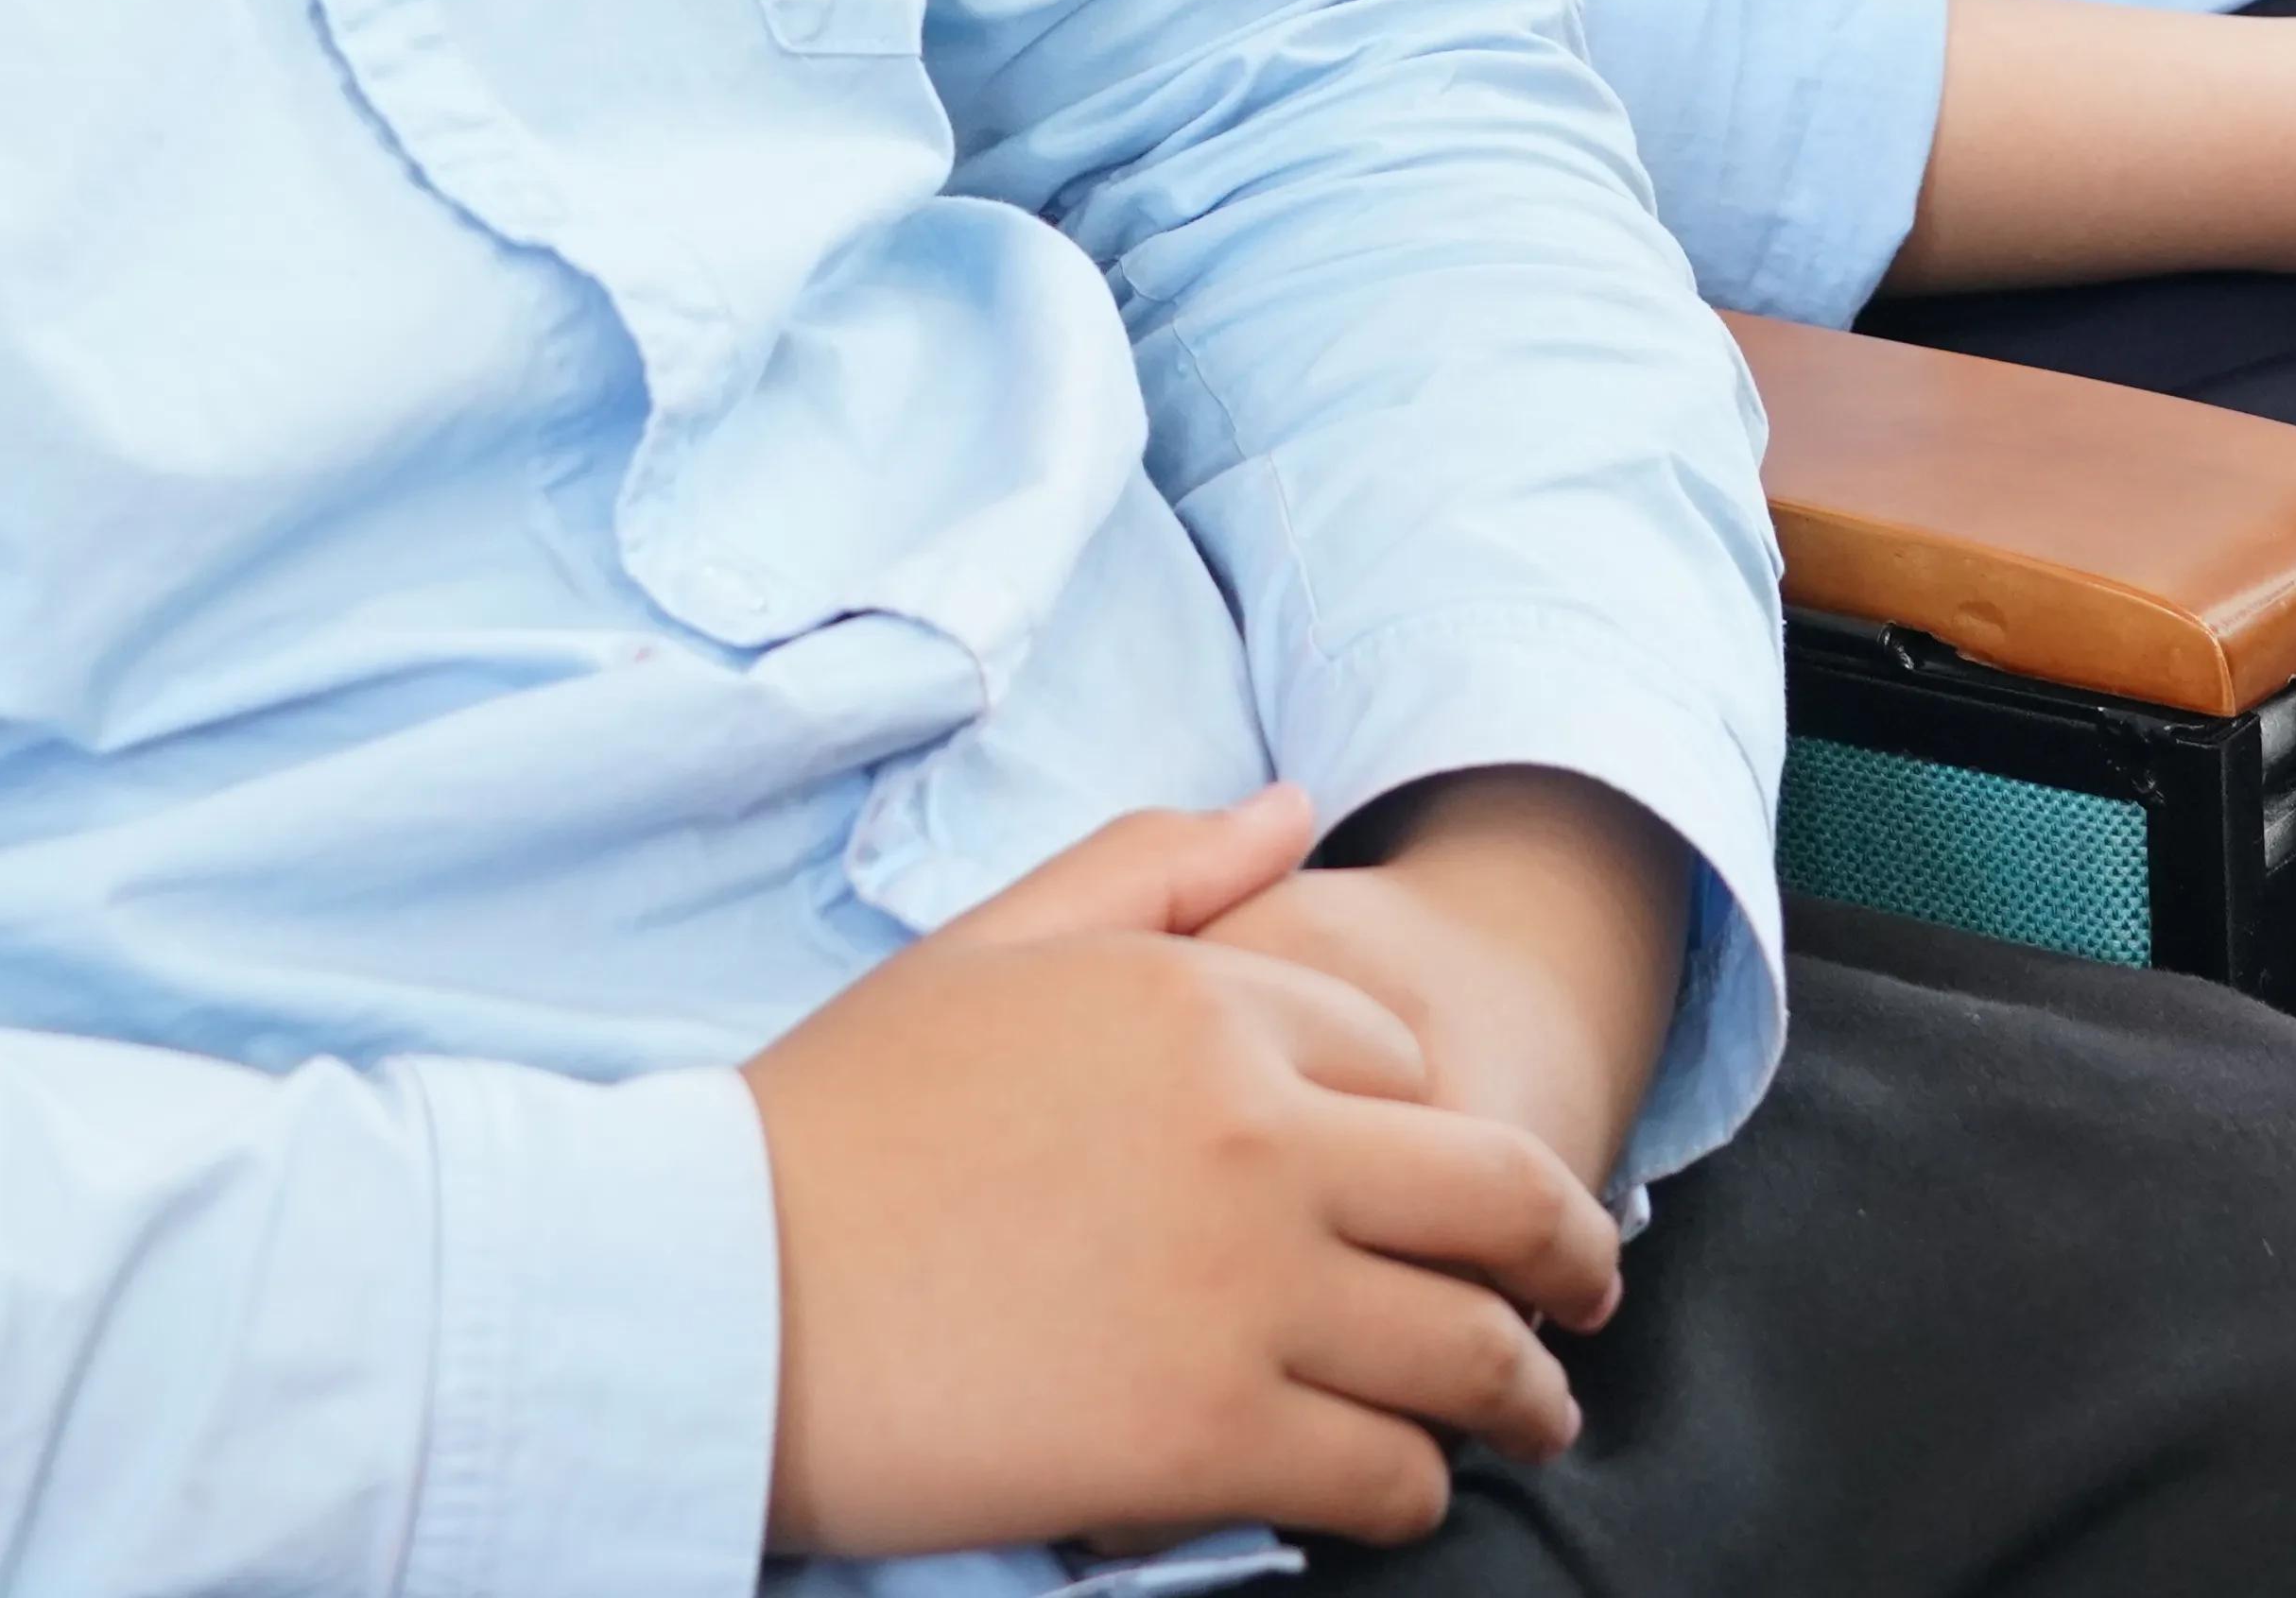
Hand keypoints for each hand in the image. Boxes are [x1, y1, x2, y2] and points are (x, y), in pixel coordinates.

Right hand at [751, 788, 1617, 1559]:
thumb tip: (1298, 805)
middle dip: (1569, 1255)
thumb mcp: (987, 947)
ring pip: (1471, 1352)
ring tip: (1532, 1414)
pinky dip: (1417, 1489)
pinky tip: (1405, 1488)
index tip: (1457, 1175)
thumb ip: (1154, 868)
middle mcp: (1260, 1138)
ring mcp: (1247, 1296)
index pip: (1404, 1055)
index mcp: (1206, 1002)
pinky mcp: (1210, 1442)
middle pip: (1500, 1199)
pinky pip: (1386, 1475)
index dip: (1433, 1119)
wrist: (712, 1294)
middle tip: (1583, 1291)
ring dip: (1523, 1391)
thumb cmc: (834, 1121)